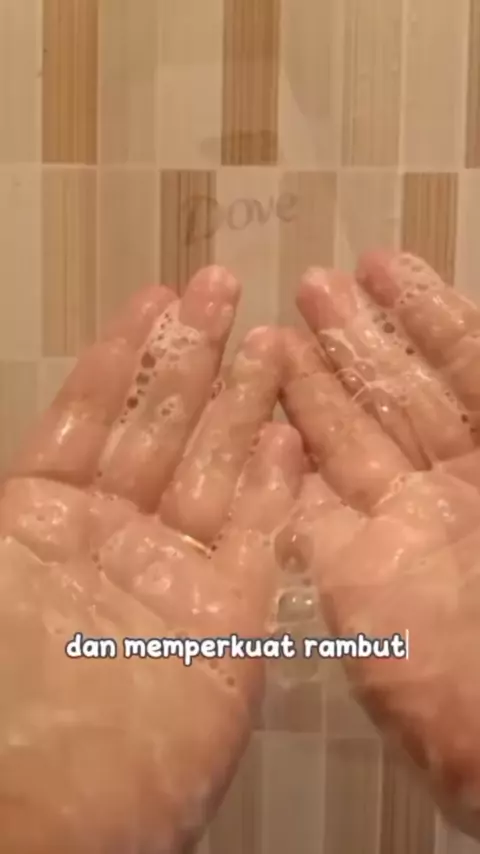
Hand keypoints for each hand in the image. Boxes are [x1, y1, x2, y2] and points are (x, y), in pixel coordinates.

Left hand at [0, 267, 301, 852]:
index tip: (154, 298)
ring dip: (238, 404)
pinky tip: (284, 432)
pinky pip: (259, 543)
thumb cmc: (2, 693)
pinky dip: (274, 489)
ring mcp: (174, 576)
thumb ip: (19, 497)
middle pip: (159, 430)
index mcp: (44, 521)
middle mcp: (113, 537)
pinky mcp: (229, 624)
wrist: (54, 822)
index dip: (122, 355)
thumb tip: (38, 455)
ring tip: (264, 338)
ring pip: (214, 471)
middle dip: (188, 357)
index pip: (91, 416)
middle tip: (222, 286)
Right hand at [281, 251, 479, 839]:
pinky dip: (280, 472)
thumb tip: (478, 342)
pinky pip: (306, 515)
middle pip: (397, 397)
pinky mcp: (351, 579)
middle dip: (358, 337)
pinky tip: (255, 423)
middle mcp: (453, 487)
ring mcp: (399, 531)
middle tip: (315, 283)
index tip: (384, 265)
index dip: (424, 313)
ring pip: (346, 445)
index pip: (463, 366)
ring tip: (282, 326)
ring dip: (315, 387)